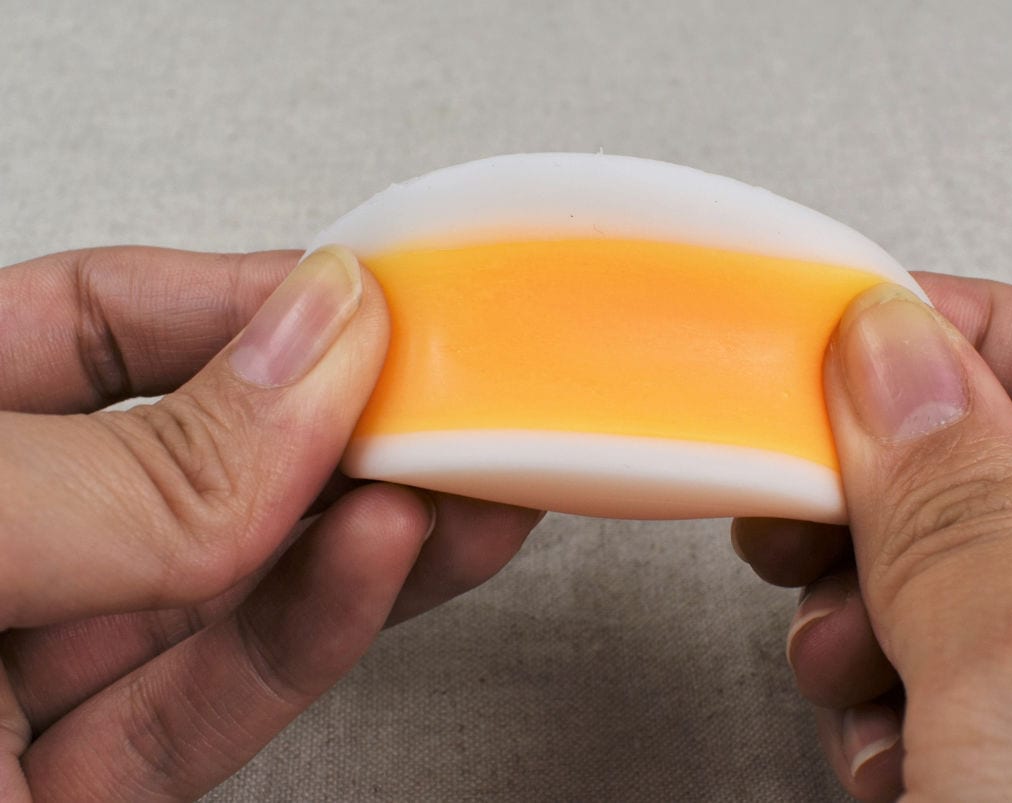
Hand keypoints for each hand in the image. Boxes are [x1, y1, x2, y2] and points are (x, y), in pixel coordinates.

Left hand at [0, 246, 541, 800]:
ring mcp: (24, 680)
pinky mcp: (78, 795)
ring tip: (467, 472)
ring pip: (226, 588)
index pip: (86, 325)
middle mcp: (0, 554)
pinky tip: (392, 556)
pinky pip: (212, 705)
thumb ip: (137, 466)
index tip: (359, 295)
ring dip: (363, 528)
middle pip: (187, 462)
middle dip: (333, 421)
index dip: (236, 298)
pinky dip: (317, 629)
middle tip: (449, 387)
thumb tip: (312, 352)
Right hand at [732, 276, 1011, 799]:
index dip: (986, 334)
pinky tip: (883, 752)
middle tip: (803, 501)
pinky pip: (990, 692)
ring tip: (838, 661)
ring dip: (882, 617)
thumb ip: (960, 516)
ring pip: (998, 591)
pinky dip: (907, 705)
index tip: (844, 337)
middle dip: (901, 502)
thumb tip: (889, 360)